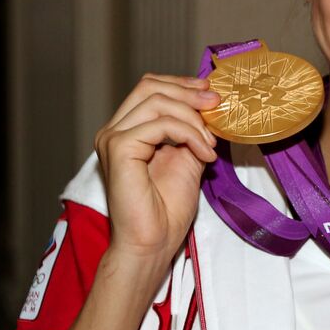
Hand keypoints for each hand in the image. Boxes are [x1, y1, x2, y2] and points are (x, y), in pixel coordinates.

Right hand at [95, 74, 220, 264]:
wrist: (152, 243)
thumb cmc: (165, 212)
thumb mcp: (187, 160)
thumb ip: (191, 133)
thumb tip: (209, 109)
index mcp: (126, 131)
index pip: (150, 89)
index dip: (182, 85)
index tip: (211, 93)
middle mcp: (114, 130)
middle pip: (150, 86)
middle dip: (189, 93)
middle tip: (216, 105)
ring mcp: (113, 138)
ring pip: (157, 102)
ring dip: (193, 119)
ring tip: (211, 145)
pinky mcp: (119, 148)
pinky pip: (160, 125)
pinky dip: (189, 135)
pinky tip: (204, 155)